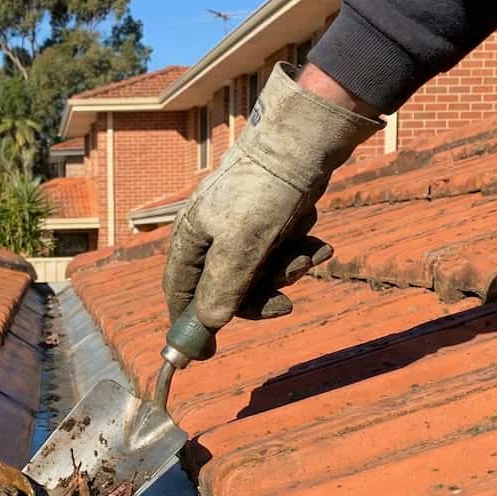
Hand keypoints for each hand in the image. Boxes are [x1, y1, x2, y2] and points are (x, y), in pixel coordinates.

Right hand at [162, 63, 381, 340]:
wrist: (305, 141)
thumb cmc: (264, 192)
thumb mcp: (241, 248)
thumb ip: (222, 290)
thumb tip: (208, 324)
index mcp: (190, 239)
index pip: (179, 294)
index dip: (190, 325)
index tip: (206, 354)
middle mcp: (211, 234)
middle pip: (227, 289)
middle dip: (260, 296)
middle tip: (287, 304)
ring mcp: (241, 226)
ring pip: (260, 271)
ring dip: (288, 269)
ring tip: (310, 253)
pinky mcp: (269, 217)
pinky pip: (281, 250)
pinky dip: (300, 248)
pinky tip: (317, 237)